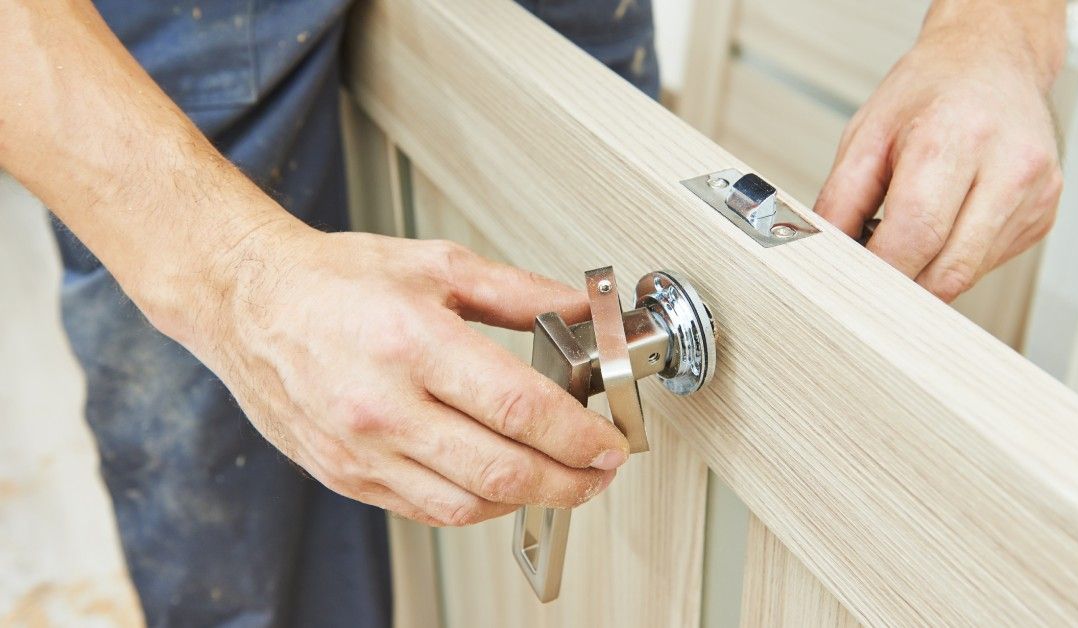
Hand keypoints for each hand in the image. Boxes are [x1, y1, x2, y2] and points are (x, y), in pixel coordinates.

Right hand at [192, 225, 630, 525]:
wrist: (248, 302)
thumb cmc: (335, 279)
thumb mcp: (437, 264)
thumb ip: (518, 292)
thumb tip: (581, 311)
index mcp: (412, 343)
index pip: (518, 408)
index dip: (578, 435)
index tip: (610, 442)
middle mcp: (383, 406)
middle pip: (501, 470)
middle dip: (569, 480)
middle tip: (600, 472)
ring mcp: (360, 450)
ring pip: (466, 505)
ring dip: (528, 500)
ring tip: (560, 480)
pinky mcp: (344, 475)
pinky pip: (426, 510)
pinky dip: (476, 506)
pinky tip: (500, 485)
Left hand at [814, 16, 1063, 300]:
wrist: (993, 59)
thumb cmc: (931, 91)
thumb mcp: (866, 134)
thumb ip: (840, 201)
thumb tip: (823, 255)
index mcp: (956, 137)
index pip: (915, 235)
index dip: (878, 271)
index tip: (850, 280)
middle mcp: (1008, 166)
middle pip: (947, 269)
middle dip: (900, 285)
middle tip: (868, 275)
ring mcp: (1035, 193)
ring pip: (968, 274)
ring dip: (926, 274)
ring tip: (905, 239)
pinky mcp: (1044, 214)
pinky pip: (988, 263)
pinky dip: (954, 259)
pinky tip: (944, 225)